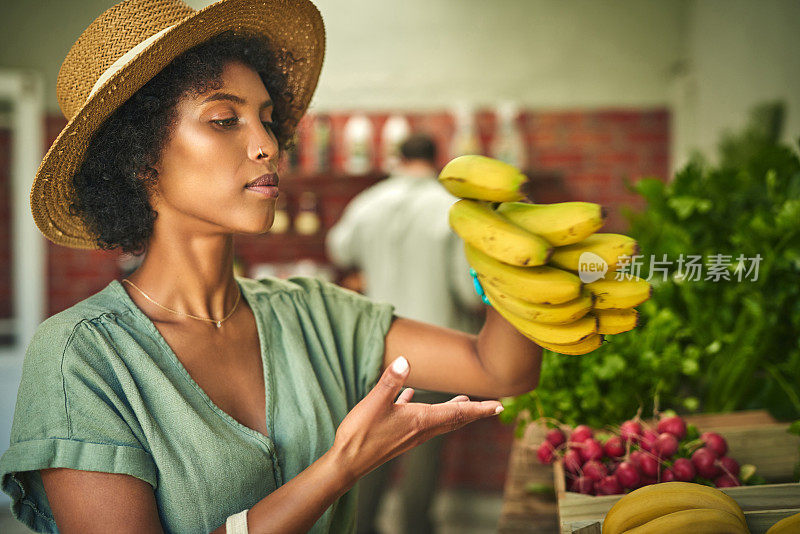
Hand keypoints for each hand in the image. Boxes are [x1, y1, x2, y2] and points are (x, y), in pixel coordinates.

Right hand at [331, 356, 502, 481]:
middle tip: (493, 407)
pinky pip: (417, 419)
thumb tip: (406, 361)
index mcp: (421, 420)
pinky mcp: (398, 435)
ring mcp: (410, 434)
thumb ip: (391, 381)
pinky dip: (422, 408)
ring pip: (439, 420)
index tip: (500, 406)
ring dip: (454, 411)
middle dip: (474, 411)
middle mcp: (421, 430)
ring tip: (464, 401)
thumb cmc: (361, 435)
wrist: (347, 463)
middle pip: (454, 418)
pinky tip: (410, 398)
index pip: (458, 413)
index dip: (480, 408)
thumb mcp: (375, 403)